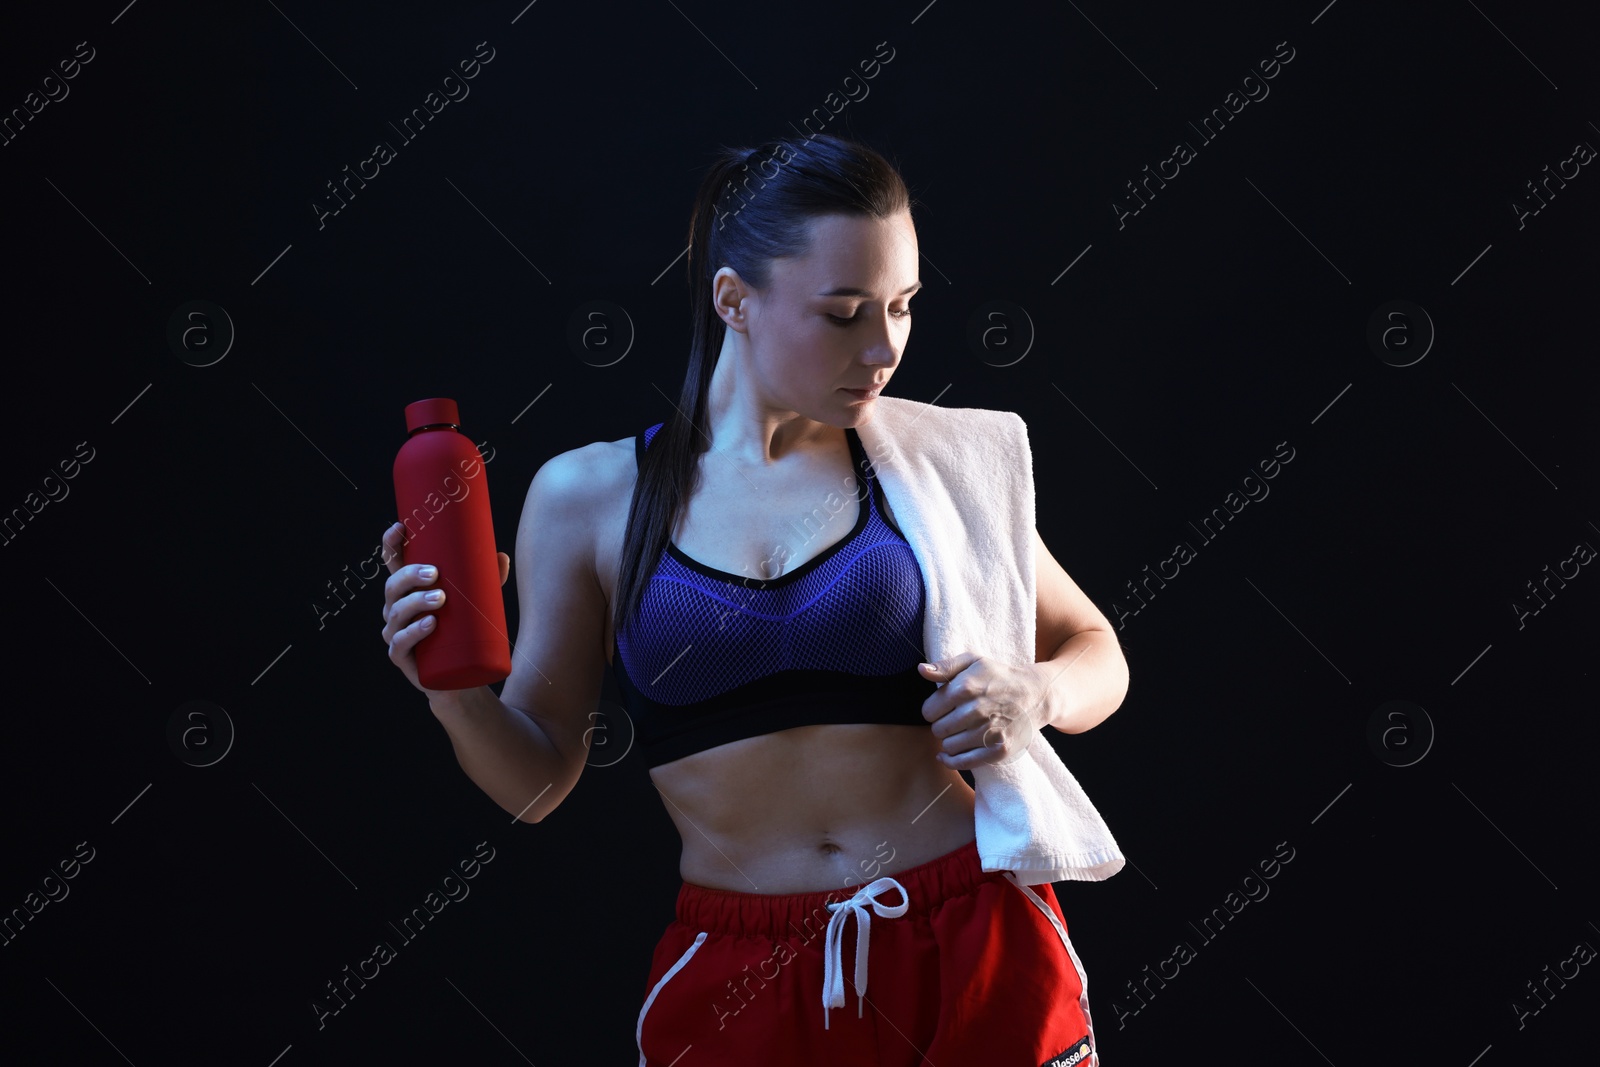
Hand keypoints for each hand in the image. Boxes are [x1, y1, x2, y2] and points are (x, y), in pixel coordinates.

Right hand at [380, 521, 510, 693]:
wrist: (462, 678)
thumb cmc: (464, 633)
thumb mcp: (477, 603)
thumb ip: (488, 580)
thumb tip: (501, 556)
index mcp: (408, 591)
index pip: (393, 564)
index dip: (391, 544)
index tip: (400, 527)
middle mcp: (396, 609)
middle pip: (393, 586)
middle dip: (410, 576)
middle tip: (435, 574)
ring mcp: (396, 633)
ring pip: (396, 613)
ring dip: (416, 602)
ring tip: (441, 599)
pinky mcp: (402, 657)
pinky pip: (400, 643)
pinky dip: (414, 633)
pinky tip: (430, 625)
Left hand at [918, 651, 1047, 768]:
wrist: (1035, 695)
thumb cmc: (998, 677)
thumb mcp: (973, 661)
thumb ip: (945, 666)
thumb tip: (921, 669)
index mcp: (966, 687)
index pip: (928, 711)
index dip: (933, 710)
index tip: (944, 708)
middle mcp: (977, 711)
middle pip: (938, 730)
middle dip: (942, 725)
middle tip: (955, 719)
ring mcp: (990, 733)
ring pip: (948, 747)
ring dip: (950, 740)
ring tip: (961, 730)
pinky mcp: (1000, 750)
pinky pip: (963, 763)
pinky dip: (952, 760)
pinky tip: (948, 754)